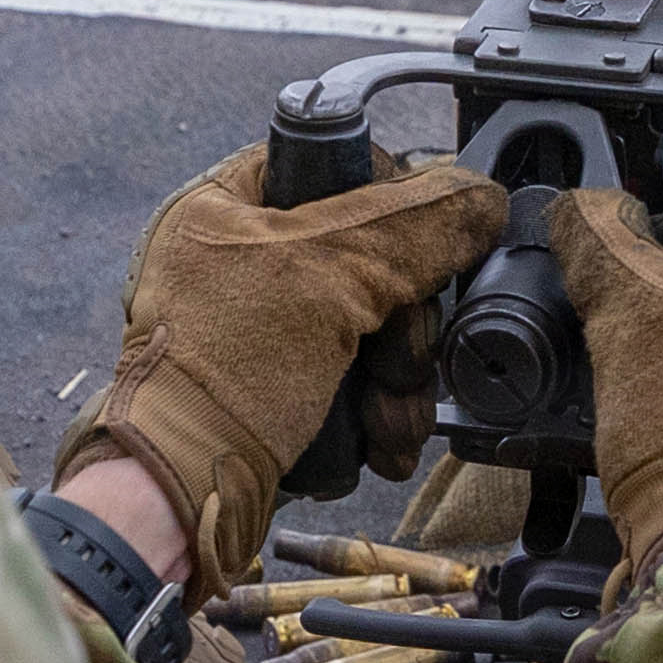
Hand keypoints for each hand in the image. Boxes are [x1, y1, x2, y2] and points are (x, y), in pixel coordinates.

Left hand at [62, 145, 495, 571]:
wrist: (180, 496)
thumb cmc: (225, 375)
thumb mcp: (331, 275)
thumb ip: (415, 228)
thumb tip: (481, 198)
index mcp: (228, 201)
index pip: (341, 166)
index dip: (397, 209)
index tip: (423, 256)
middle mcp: (240, 256)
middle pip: (373, 263)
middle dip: (406, 331)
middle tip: (401, 364)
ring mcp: (259, 326)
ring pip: (372, 330)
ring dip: (400, 384)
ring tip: (390, 424)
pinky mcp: (278, 385)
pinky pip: (353, 380)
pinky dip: (377, 414)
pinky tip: (381, 443)